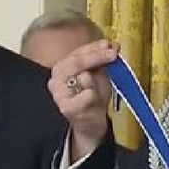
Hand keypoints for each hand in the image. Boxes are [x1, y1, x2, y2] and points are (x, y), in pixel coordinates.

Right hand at [48, 40, 118, 159]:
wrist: (91, 123)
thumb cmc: (92, 97)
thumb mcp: (98, 75)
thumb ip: (102, 59)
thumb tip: (112, 45)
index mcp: (62, 68)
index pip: (77, 52)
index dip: (94, 47)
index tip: (110, 45)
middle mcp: (56, 79)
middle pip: (76, 61)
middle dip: (96, 56)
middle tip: (113, 54)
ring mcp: (59, 94)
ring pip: (83, 77)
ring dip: (96, 80)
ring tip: (99, 89)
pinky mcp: (66, 108)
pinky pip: (87, 95)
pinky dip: (94, 95)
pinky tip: (94, 100)